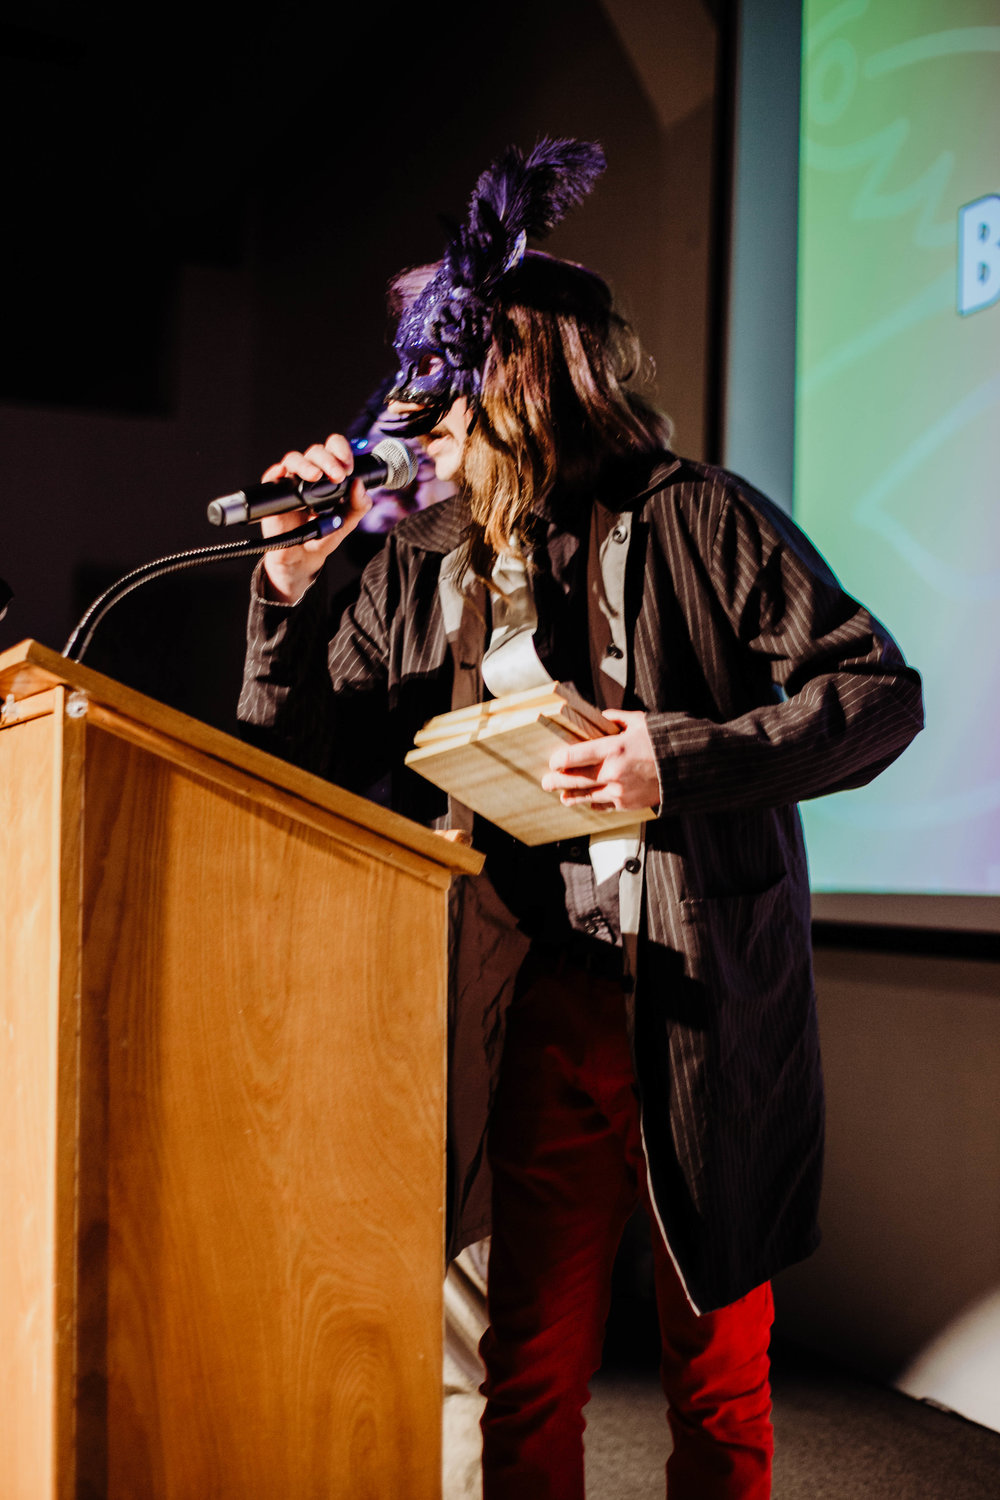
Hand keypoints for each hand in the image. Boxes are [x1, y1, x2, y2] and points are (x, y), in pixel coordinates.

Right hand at [259, 433, 371, 602]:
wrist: (306, 556)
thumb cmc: (326, 533)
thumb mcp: (349, 520)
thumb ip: (359, 504)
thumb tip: (358, 485)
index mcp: (329, 474)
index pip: (334, 449)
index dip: (342, 451)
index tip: (348, 468)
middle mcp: (310, 473)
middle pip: (315, 451)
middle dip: (328, 460)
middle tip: (338, 476)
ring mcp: (291, 481)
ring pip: (294, 459)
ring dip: (306, 464)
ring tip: (316, 477)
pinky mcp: (276, 493)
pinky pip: (272, 475)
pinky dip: (276, 471)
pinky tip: (282, 473)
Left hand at [541, 709, 659, 810]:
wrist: (686, 769)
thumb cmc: (664, 743)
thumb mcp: (641, 723)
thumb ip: (618, 719)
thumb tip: (603, 717)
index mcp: (613, 748)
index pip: (574, 756)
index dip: (559, 760)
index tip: (553, 761)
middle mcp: (612, 772)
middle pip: (574, 779)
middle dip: (557, 780)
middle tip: (546, 781)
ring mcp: (619, 791)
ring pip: (586, 796)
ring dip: (570, 796)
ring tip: (562, 796)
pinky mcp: (626, 804)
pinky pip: (603, 805)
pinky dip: (593, 803)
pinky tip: (586, 801)